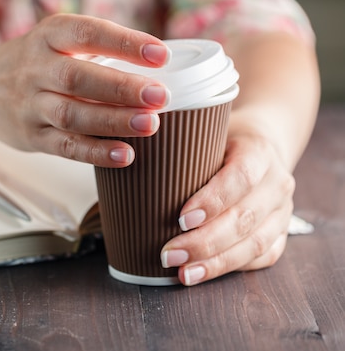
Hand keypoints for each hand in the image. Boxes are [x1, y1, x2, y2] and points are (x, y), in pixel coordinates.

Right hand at [0, 13, 170, 167]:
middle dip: (121, 87)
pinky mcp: (31, 136)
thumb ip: (97, 51)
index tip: (160, 54)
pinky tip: (124, 154)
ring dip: (113, 120)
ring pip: (72, 114)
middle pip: (78, 77)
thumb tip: (159, 69)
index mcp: (48, 37)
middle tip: (160, 96)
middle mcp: (35, 68)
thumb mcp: (55, 43)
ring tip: (150, 124)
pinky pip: (64, 146)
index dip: (124, 43)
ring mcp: (30, 105)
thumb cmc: (33, 64)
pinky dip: (95, 152)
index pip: (87, 33)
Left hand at [159, 118, 294, 284]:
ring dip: (216, 262)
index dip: (213, 200)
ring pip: (255, 243)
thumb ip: (176, 146)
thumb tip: (124, 160)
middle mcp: (277, 183)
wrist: (261, 145)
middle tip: (168, 254)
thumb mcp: (202, 132)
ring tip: (183, 273)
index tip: (181, 219)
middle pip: (244, 217)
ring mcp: (282, 211)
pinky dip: (230, 268)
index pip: (241, 176)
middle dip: (205, 242)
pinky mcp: (280, 232)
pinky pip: (262, 257)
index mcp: (259, 151)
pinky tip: (202, 273)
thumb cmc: (219, 140)